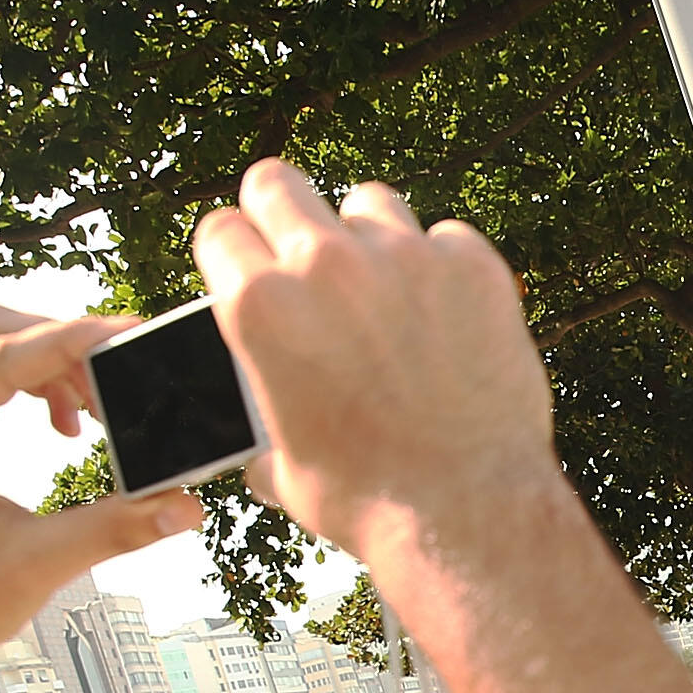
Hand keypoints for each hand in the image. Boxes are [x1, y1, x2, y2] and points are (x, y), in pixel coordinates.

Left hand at [0, 307, 205, 678]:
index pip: (3, 355)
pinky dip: (36, 379)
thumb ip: (113, 527)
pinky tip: (67, 423)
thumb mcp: (35, 565)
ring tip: (102, 409)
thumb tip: (186, 505)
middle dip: (68, 344)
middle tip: (130, 375)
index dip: (77, 342)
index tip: (139, 336)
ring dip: (54, 361)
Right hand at [192, 160, 554, 559]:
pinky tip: (450, 314)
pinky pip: (446, 237)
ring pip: (369, 201)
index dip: (231, 249)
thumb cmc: (370, 499)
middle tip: (303, 244)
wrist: (467, 511)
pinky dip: (444, 267)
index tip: (248, 260)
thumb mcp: (284, 466)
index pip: (220, 230)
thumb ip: (263, 422)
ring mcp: (404, 255)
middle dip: (282, 208)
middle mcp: (325, 264)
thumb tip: (256, 442)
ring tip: (388, 287)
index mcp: (260, 305)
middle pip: (279, 181)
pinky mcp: (472, 265)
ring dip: (369, 235)